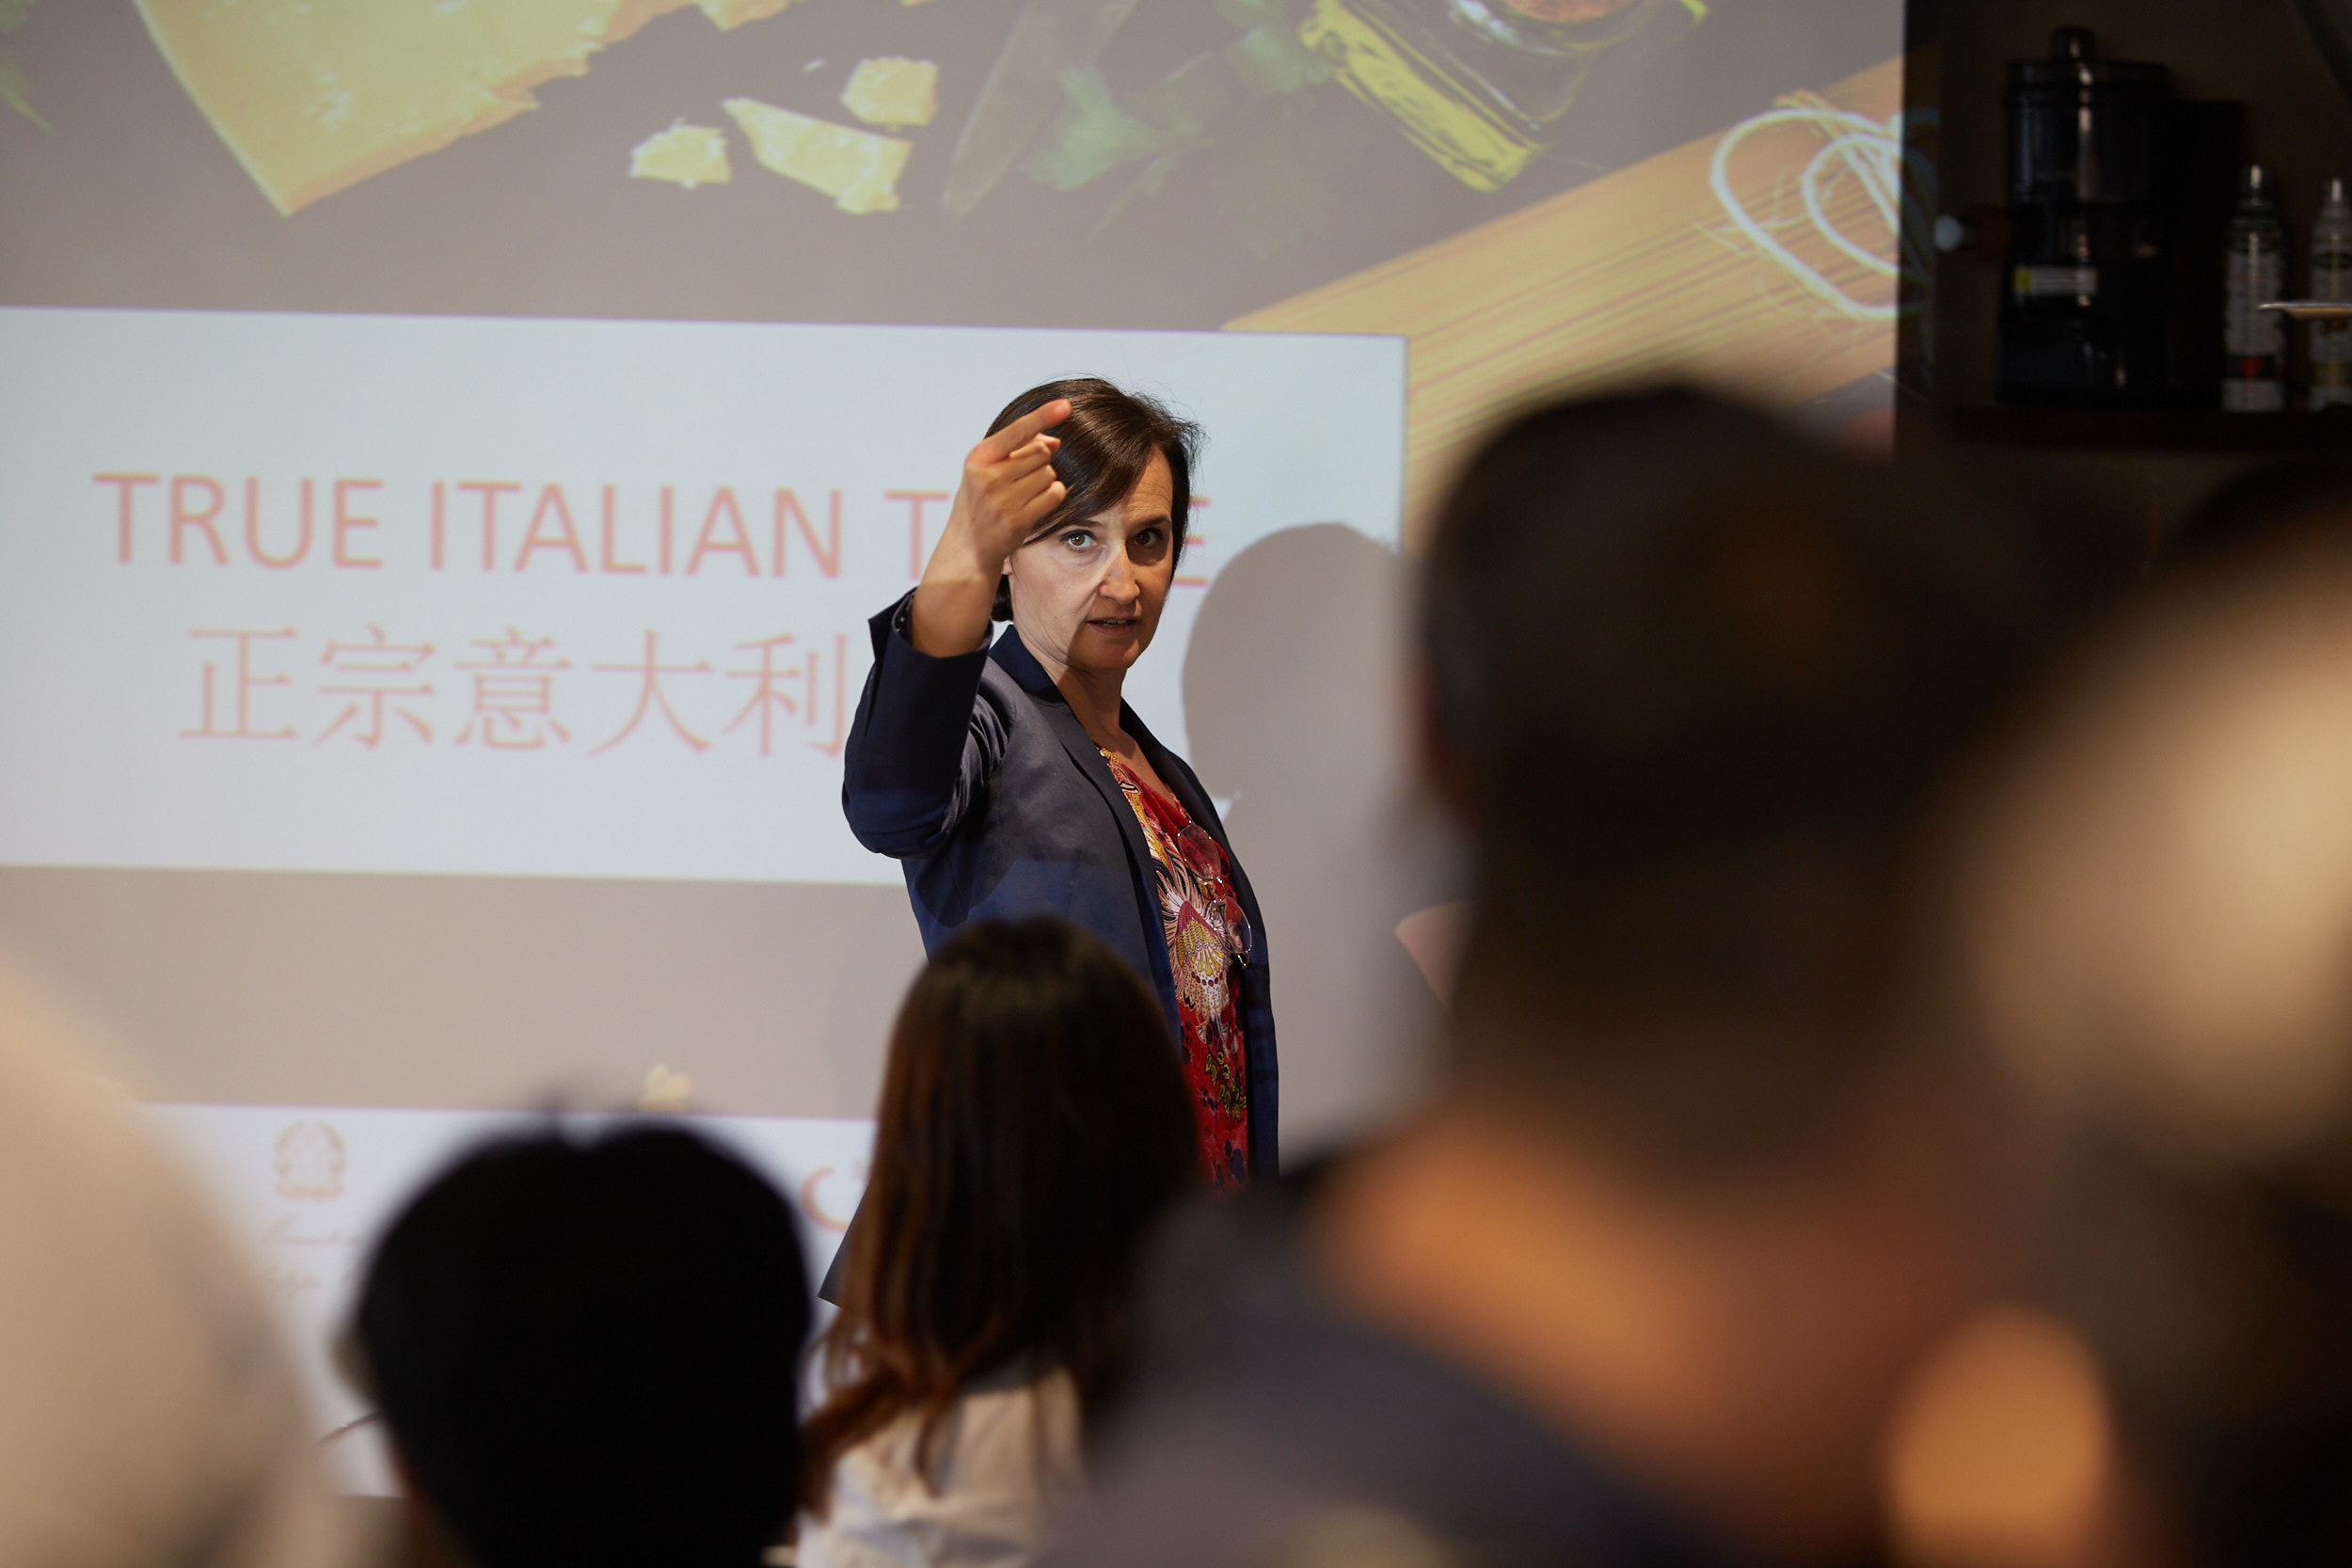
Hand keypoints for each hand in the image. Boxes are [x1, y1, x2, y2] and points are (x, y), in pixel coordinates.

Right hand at [910, 398, 1068, 655]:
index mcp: (979, 457)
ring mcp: (1002, 500)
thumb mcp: (990, 468)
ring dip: (1044, 481)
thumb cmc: (983, 499)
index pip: (1017, 431)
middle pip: (1040, 454)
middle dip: (1038, 462)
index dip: (1043, 416)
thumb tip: (1053, 441)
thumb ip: (1019, 450)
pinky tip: (1033, 505)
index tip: (1065, 405)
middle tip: (1017, 480)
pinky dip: (1051, 496)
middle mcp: (988, 477)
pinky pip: (1054, 494)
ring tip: (1021, 495)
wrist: (969, 545)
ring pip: (1049, 474)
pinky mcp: (1018, 520)